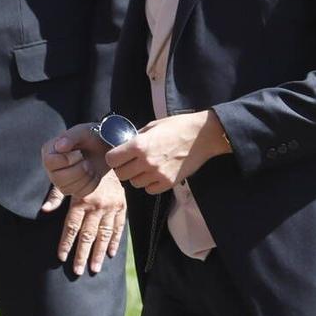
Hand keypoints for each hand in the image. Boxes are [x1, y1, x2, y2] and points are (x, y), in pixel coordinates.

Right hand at [39, 124, 106, 200]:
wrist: (106, 147)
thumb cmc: (92, 136)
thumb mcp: (83, 132)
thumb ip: (71, 137)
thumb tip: (59, 147)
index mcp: (49, 151)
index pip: (49, 162)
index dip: (65, 160)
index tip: (79, 153)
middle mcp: (52, 168)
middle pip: (57, 179)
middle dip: (78, 171)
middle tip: (87, 161)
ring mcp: (61, 181)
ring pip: (68, 189)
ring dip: (85, 177)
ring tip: (90, 165)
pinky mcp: (73, 189)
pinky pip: (80, 193)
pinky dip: (91, 183)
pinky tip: (94, 173)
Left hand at [51, 171, 127, 275]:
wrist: (109, 148)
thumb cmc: (83, 161)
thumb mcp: (67, 173)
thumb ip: (56, 194)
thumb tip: (44, 210)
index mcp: (82, 199)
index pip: (71, 227)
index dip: (66, 243)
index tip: (62, 257)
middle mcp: (97, 206)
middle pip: (87, 235)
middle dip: (82, 255)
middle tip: (77, 271)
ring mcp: (111, 207)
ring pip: (104, 235)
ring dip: (99, 253)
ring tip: (94, 269)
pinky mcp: (122, 205)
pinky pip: (119, 226)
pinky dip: (115, 240)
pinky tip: (110, 253)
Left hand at [106, 111, 228, 194]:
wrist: (202, 136)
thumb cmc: (178, 126)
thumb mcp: (153, 125)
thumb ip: (137, 138)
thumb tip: (126, 147)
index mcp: (139, 145)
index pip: (112, 159)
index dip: (114, 158)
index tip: (119, 156)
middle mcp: (145, 161)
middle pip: (121, 175)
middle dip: (124, 168)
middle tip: (131, 162)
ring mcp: (157, 174)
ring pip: (135, 183)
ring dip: (137, 176)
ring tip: (147, 167)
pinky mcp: (168, 183)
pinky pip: (150, 190)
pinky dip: (150, 184)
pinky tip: (156, 174)